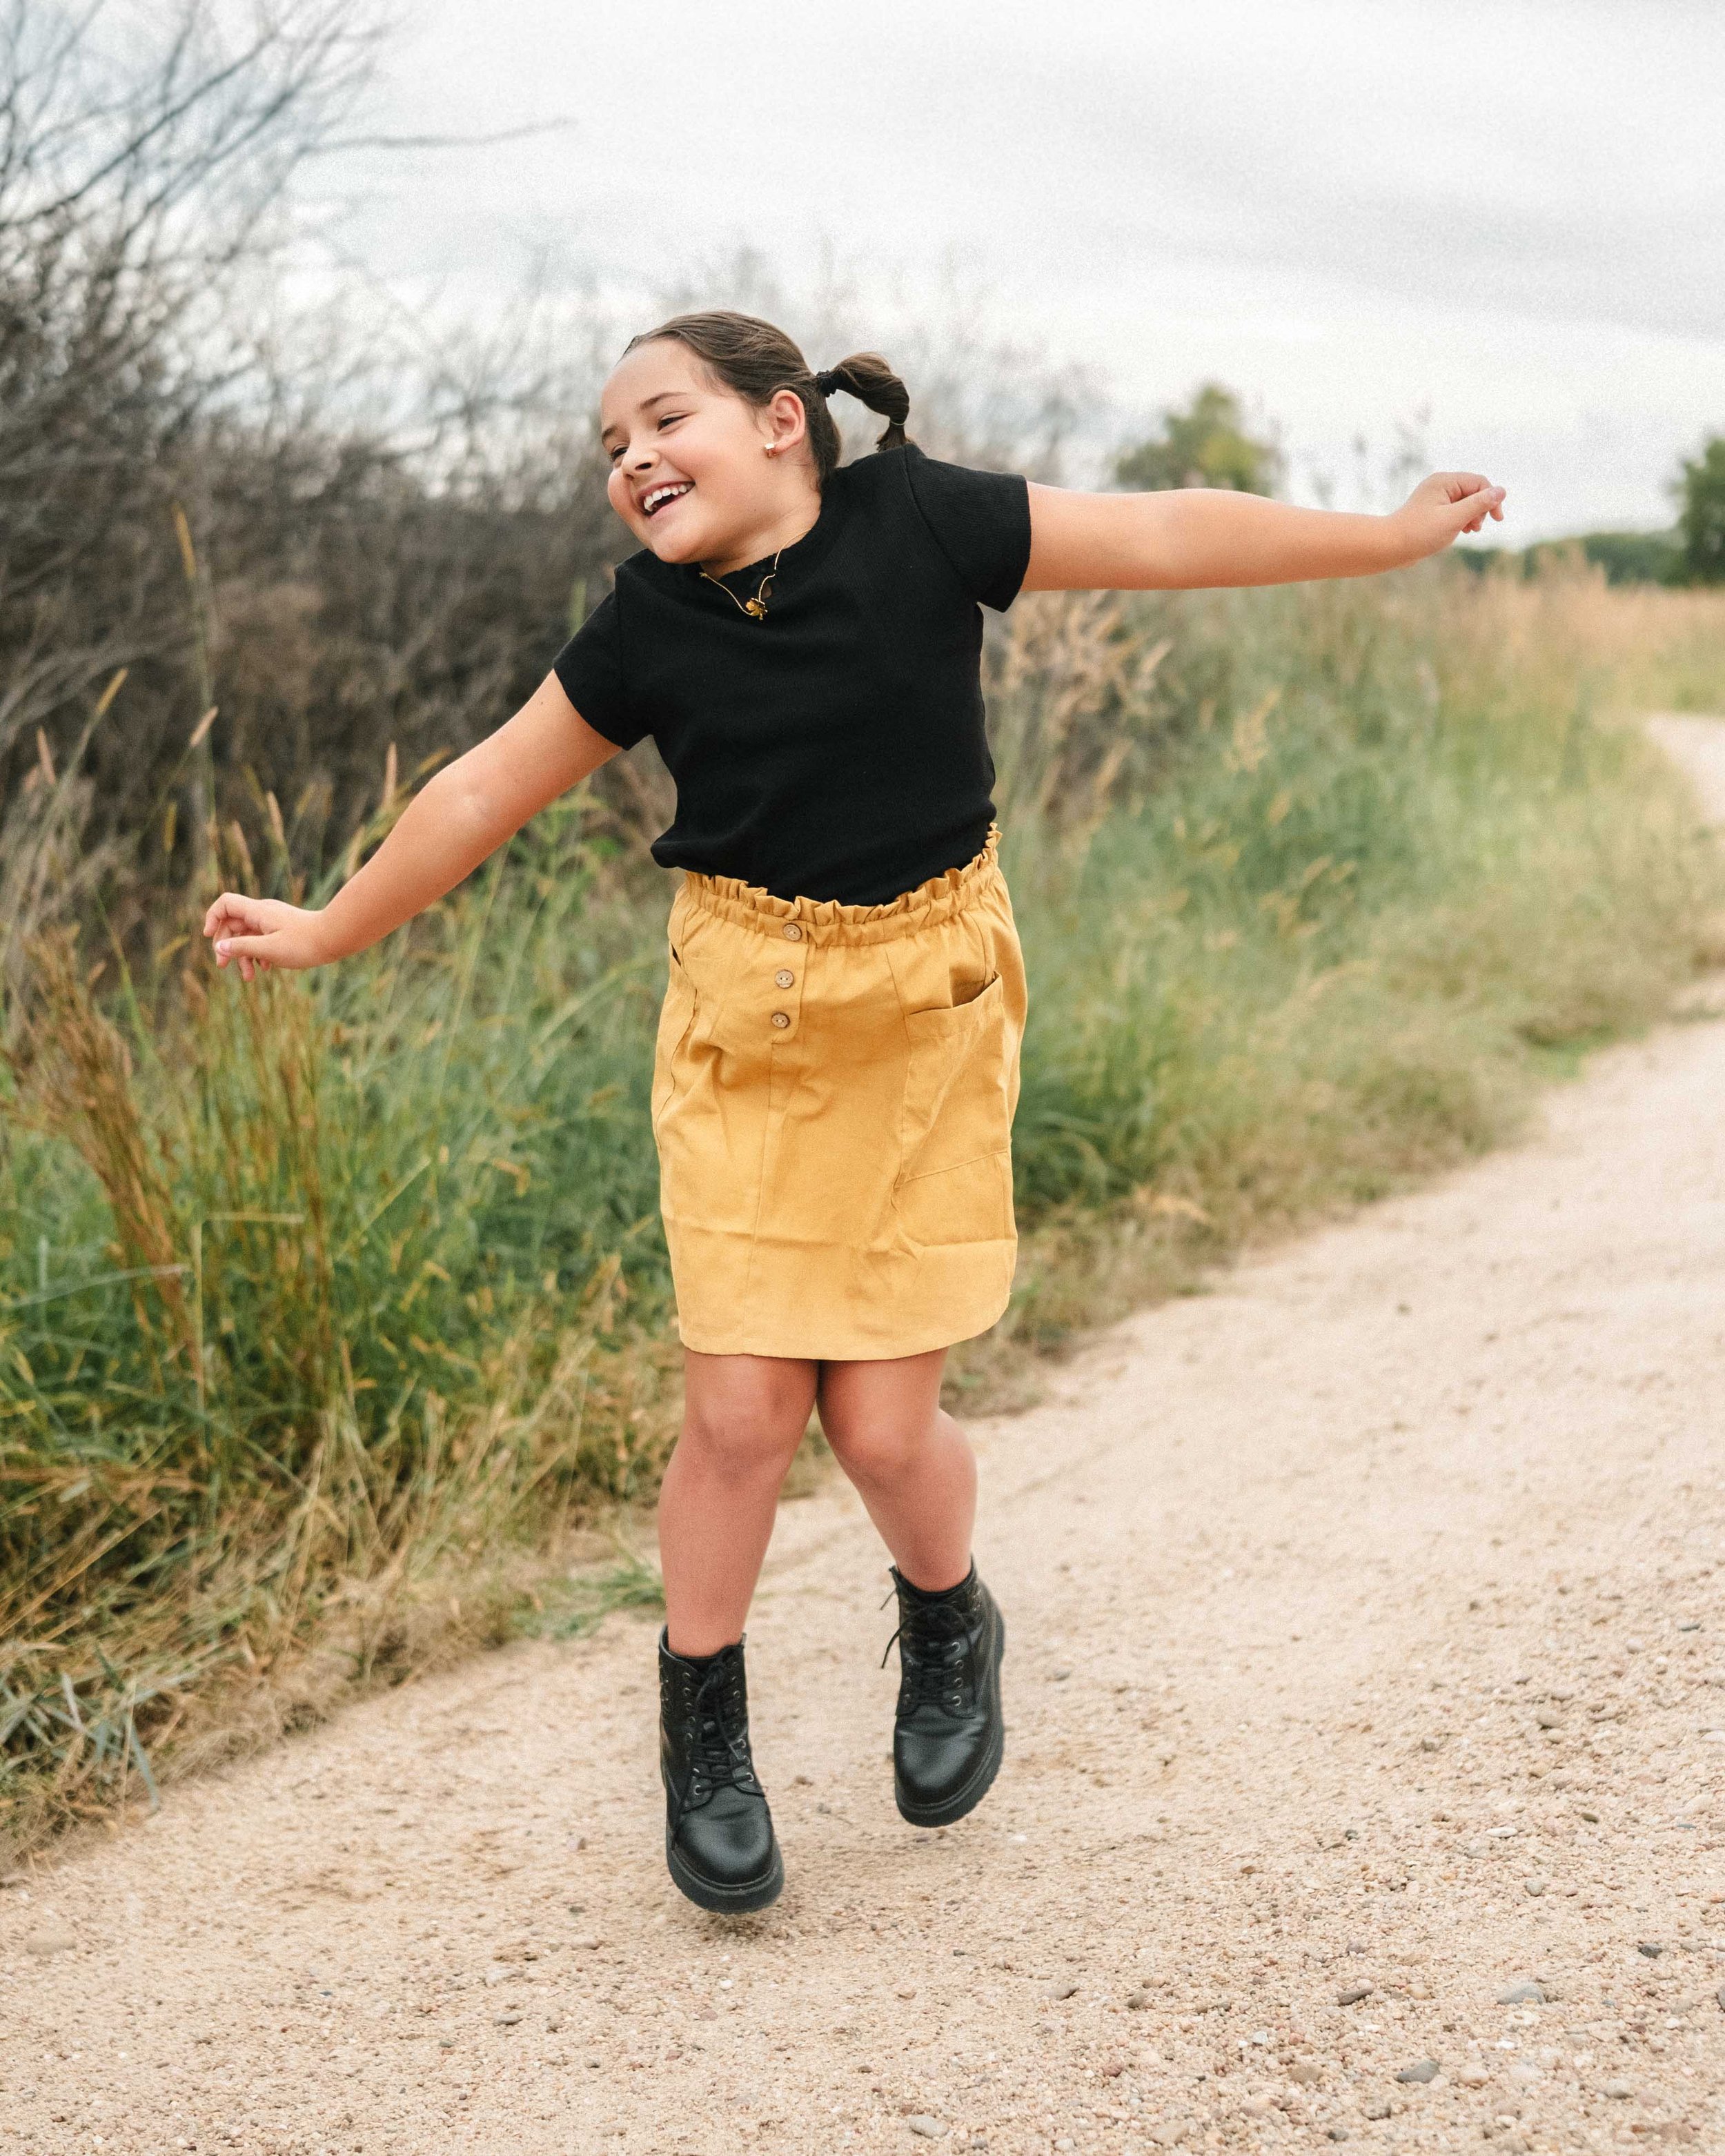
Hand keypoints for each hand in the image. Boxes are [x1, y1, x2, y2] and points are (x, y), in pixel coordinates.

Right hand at [202, 893, 330, 981]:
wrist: (336, 938)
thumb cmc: (305, 943)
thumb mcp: (269, 949)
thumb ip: (243, 948)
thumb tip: (219, 947)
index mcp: (258, 912)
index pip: (225, 904)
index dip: (212, 918)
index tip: (209, 938)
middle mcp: (263, 913)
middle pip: (233, 924)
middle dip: (226, 945)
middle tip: (223, 967)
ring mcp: (273, 922)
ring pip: (248, 936)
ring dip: (244, 956)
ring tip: (248, 978)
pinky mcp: (282, 931)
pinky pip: (262, 940)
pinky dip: (259, 954)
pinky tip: (266, 969)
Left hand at [1391, 471, 1506, 561]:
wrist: (1390, 547)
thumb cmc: (1419, 533)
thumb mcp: (1454, 519)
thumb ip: (1478, 504)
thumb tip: (1501, 491)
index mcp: (1445, 481)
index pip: (1479, 482)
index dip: (1491, 499)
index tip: (1497, 519)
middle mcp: (1440, 485)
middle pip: (1474, 491)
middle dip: (1480, 509)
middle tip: (1475, 528)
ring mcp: (1436, 497)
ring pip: (1466, 502)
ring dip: (1473, 515)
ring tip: (1470, 531)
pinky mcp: (1433, 510)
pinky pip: (1456, 510)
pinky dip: (1462, 520)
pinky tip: (1462, 531)